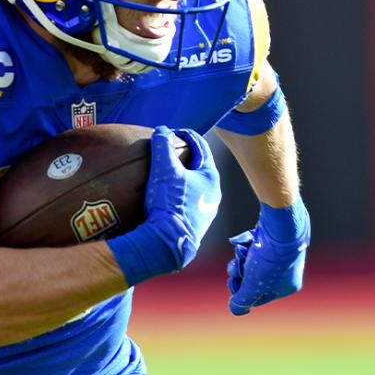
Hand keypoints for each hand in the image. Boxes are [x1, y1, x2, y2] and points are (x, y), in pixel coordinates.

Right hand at [107, 126, 220, 285]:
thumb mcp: (164, 170)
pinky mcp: (194, 224)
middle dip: (183, 156)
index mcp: (211, 177)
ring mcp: (204, 211)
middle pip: (198, 166)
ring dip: (180, 176)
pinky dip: (177, 192)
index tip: (169, 132)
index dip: (184, 134)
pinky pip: (186, 201)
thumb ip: (163, 146)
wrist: (168, 244)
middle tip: (166, 150)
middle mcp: (212, 194)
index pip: (200, 146)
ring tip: (163, 172)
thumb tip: (161, 130)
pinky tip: (164, 195)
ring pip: (193, 185)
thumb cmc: (169, 204)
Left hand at [227, 198, 309, 314]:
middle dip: (240, 272)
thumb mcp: (253, 285)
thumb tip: (235, 309)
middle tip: (236, 266)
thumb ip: (243, 300)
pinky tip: (247, 241)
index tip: (234, 283)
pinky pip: (252, 246)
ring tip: (242, 251)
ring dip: (241, 257)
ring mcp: (279, 254)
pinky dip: (246, 245)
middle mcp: (286, 271)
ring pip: (250, 262)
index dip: (242, 291)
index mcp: (287, 286)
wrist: (281, 226)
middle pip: (252, 278)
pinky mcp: (271, 238)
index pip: (257, 297)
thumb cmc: (269, 259)